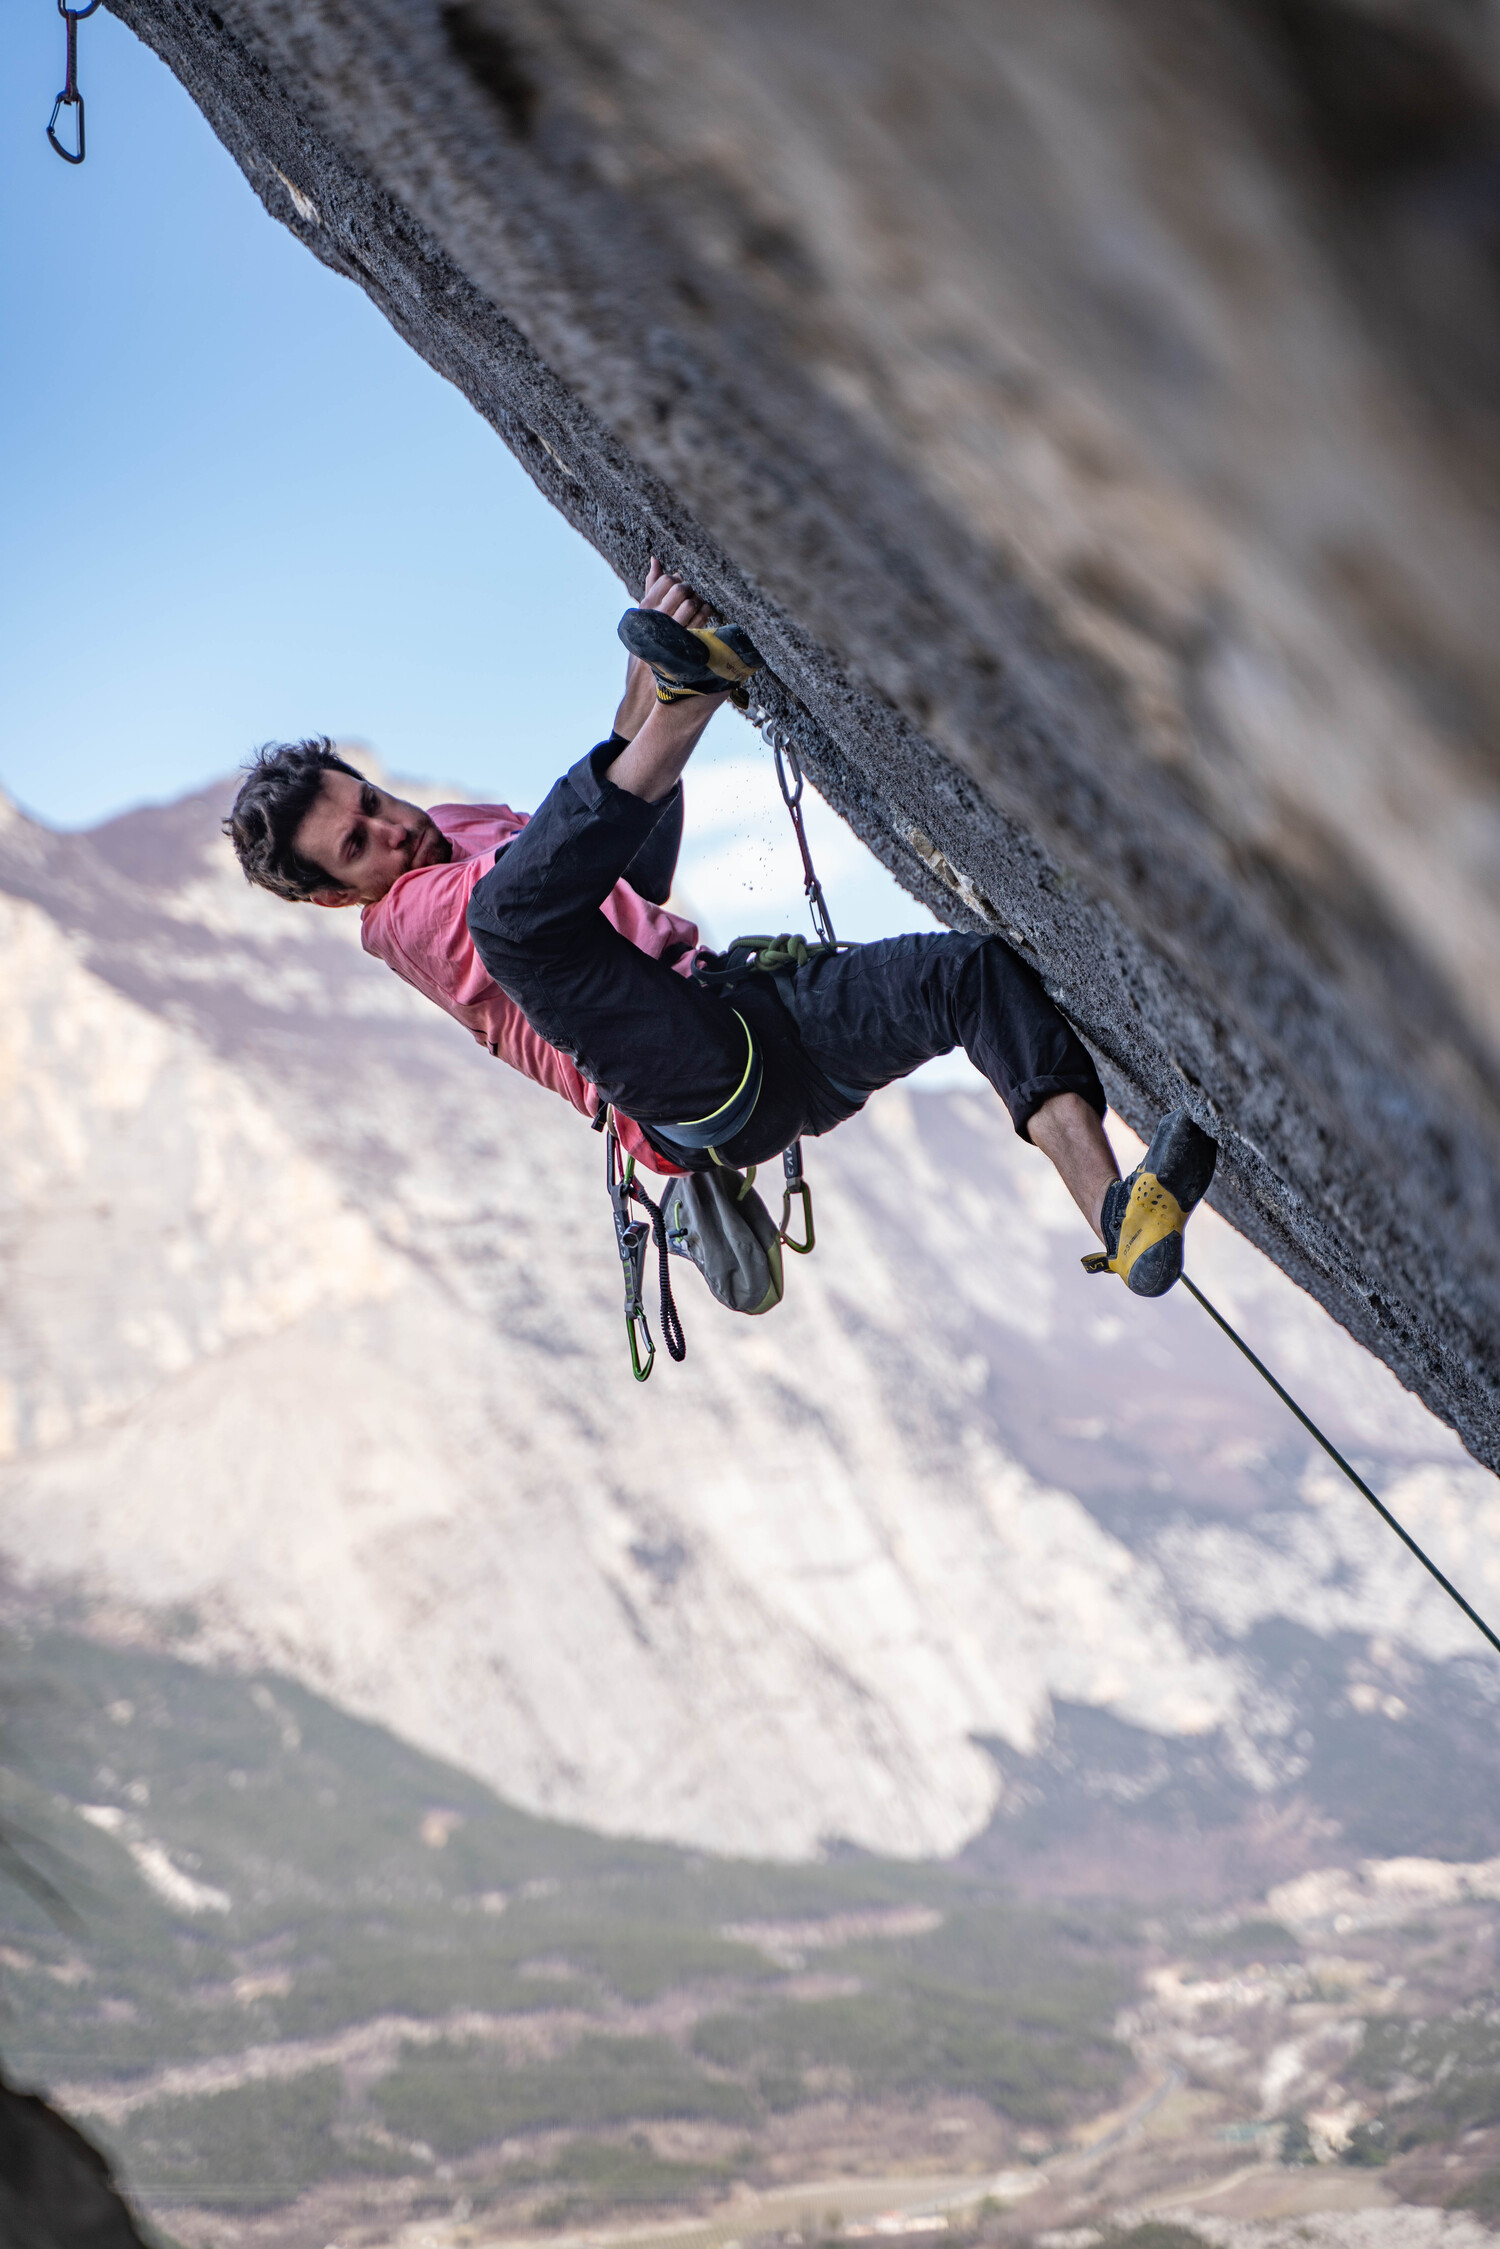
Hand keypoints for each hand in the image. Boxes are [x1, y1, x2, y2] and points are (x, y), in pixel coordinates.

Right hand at [613, 557, 712, 738]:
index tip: (681, 582)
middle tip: (693, 591)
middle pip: (677, 593)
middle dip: (689, 589)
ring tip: (703, 603)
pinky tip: (709, 616)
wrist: (643, 699)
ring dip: (700, 601)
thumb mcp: (643, 625)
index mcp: (640, 618)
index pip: (660, 585)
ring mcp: (667, 639)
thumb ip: (650, 592)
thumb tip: (655, 561)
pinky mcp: (682, 652)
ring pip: (690, 607)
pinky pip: (699, 627)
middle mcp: (652, 626)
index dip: (674, 580)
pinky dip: (706, 618)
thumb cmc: (645, 657)